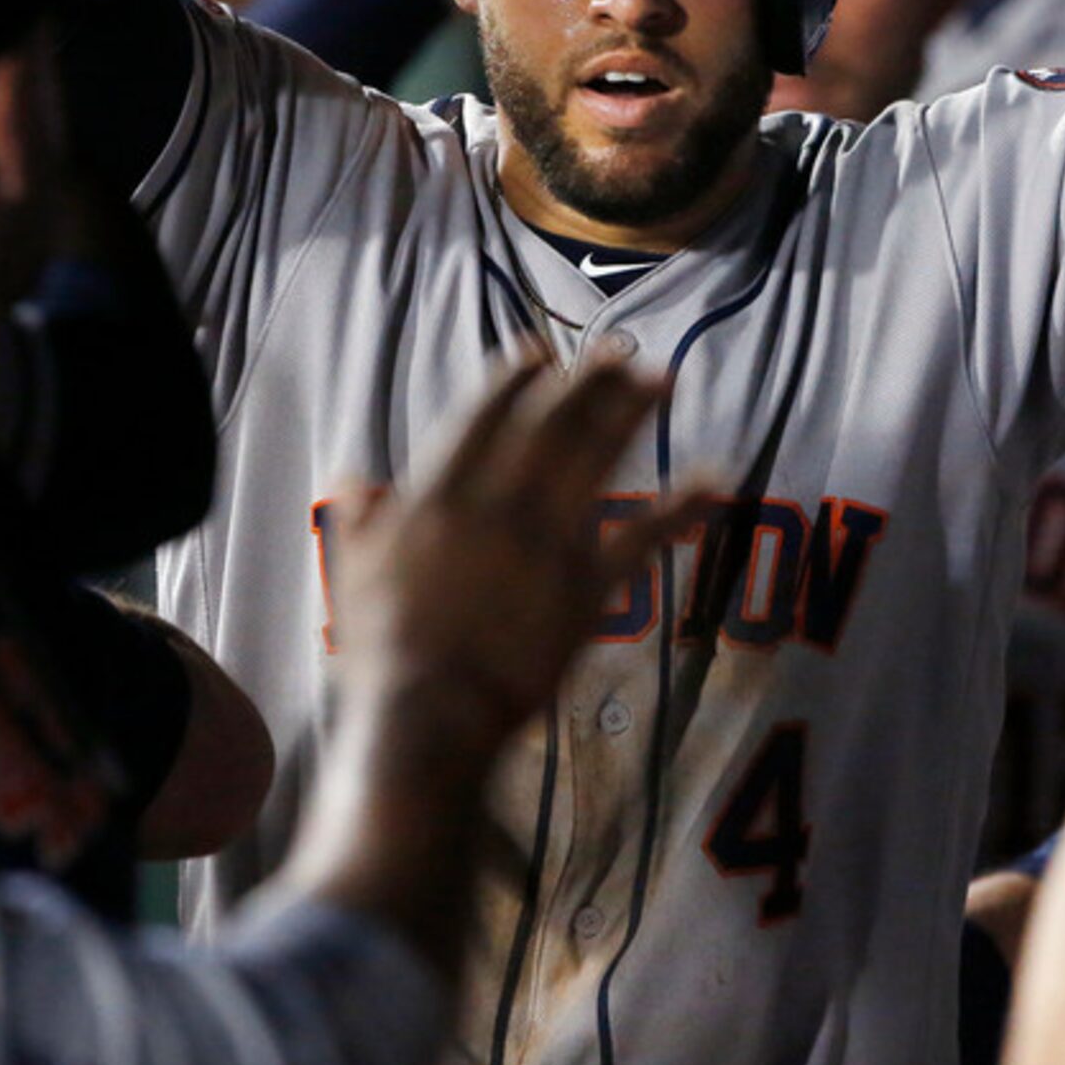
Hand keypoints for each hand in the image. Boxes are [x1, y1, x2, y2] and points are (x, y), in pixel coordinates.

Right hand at [326, 351, 707, 761]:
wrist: (428, 714)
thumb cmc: (384, 652)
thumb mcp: (353, 574)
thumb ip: (360, 520)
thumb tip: (351, 479)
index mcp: (438, 493)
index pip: (484, 415)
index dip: (515, 377)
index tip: (541, 350)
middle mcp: (496, 500)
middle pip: (551, 421)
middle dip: (589, 379)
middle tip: (621, 351)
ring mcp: (545, 540)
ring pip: (595, 457)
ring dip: (631, 412)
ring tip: (662, 379)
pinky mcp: (585, 586)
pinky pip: (642, 537)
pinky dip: (681, 507)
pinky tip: (713, 482)